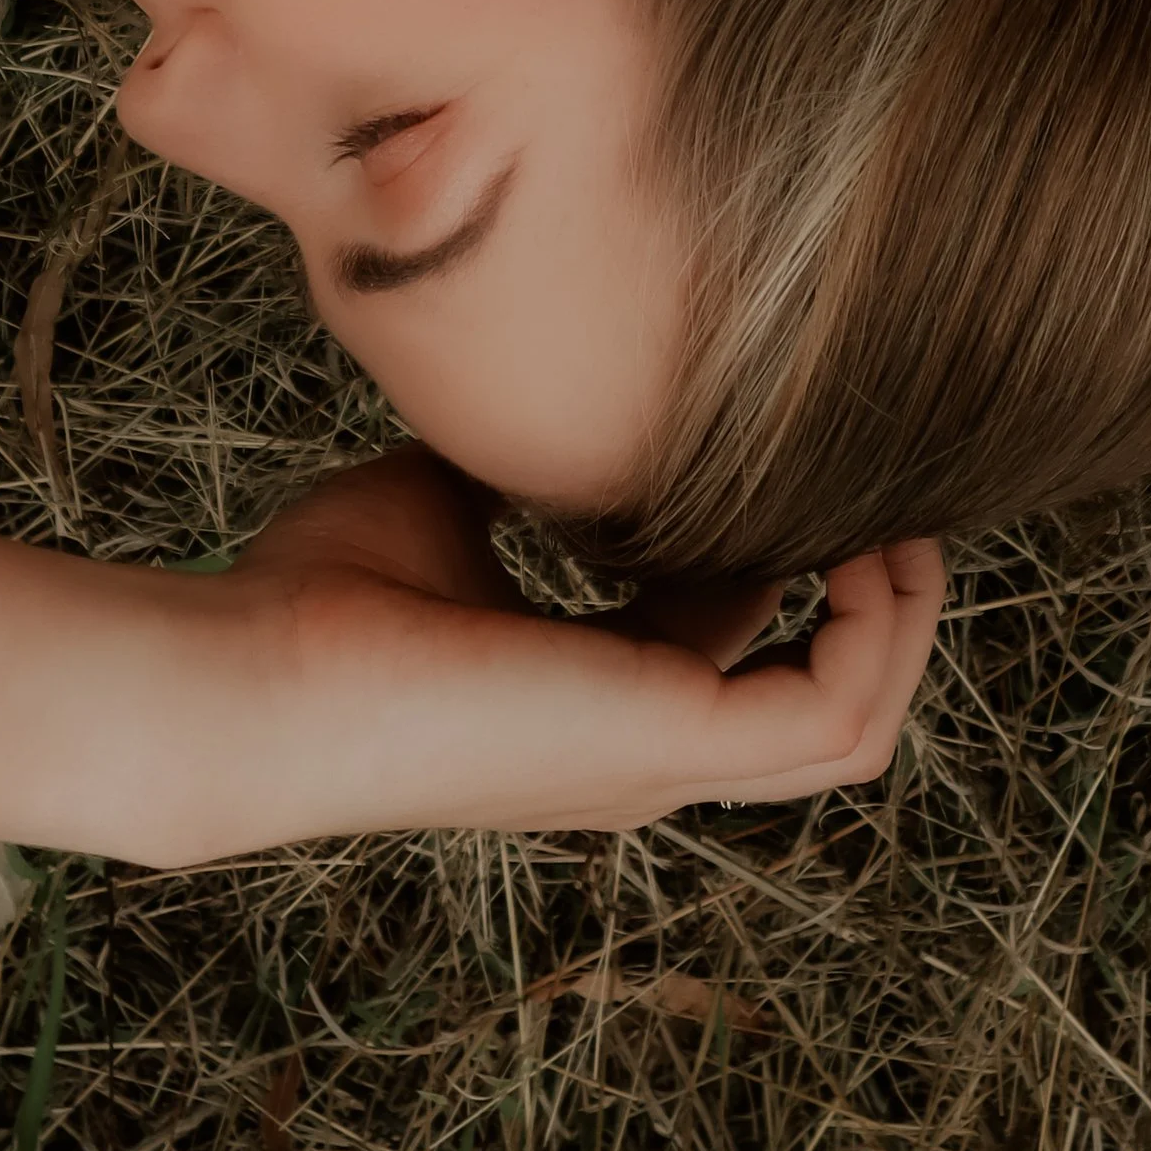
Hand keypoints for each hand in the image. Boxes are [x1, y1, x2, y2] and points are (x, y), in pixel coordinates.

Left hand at [139, 442, 944, 863]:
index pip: (732, 640)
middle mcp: (641, 750)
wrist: (252, 680)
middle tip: (887, 487)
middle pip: (817, 703)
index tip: (790, 451)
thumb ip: (514, 469)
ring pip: (848, 726)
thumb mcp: (439, 502)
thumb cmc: (313, 604)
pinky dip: (876, 631)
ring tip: (898, 514)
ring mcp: (660, 759)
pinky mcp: (669, 739)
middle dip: (874, 596)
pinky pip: (834, 712)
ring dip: (896, 619)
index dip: (779, 548)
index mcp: (594, 703)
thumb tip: (547, 391)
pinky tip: (863, 539)